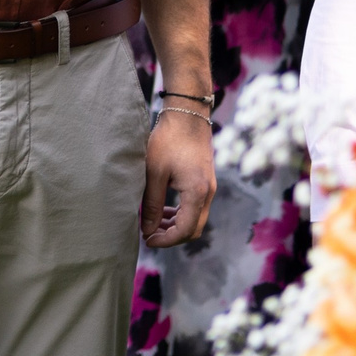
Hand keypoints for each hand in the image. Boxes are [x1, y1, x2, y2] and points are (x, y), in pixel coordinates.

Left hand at [141, 111, 215, 248]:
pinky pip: (196, 206)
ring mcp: (209, 187)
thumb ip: (152, 204)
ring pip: (195, 218)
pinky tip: (164, 208)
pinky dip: (181, 212)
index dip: (165, 240)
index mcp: (197, 193)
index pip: (184, 230)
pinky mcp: (205, 181)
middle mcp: (208, 193)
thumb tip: (147, 229)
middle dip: (171, 236)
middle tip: (149, 234)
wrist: (187, 115)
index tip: (147, 240)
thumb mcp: (154, 173)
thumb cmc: (168, 141)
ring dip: (175, 224)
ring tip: (153, 222)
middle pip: (193, 229)